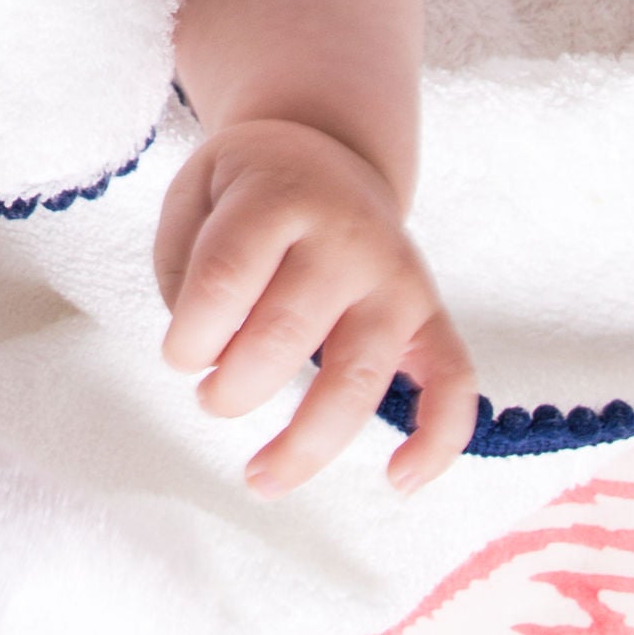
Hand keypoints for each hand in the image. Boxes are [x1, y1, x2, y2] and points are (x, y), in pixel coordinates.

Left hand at [155, 116, 478, 494]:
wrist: (328, 154)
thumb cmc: (248, 193)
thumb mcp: (194, 197)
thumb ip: (186, 272)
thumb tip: (214, 361)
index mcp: (279, 198)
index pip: (227, 278)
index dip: (191, 337)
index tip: (179, 358)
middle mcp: (346, 239)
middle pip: (286, 333)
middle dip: (234, 389)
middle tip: (212, 399)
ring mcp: (397, 279)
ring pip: (358, 378)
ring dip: (305, 443)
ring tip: (260, 478)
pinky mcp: (432, 315)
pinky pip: (454, 383)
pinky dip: (437, 440)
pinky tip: (398, 481)